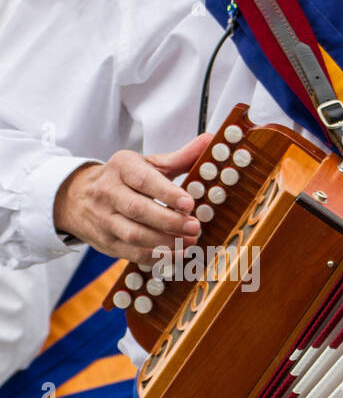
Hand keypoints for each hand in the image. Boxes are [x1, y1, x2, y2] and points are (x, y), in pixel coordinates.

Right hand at [52, 134, 212, 264]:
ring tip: (189, 241)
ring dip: (165, 242)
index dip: (167, 193)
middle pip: (138, 209)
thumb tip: (210, 141)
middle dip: (169, 221)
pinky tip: (176, 254)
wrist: (77, 197)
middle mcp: (107, 192)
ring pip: (133, 234)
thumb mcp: (147, 164)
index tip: (189, 203)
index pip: (143, 180)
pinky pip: (132, 253)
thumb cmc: (124, 180)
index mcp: (121, 168)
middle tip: (194, 227)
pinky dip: (156, 256)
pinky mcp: (106, 242)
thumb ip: (180, 157)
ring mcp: (104, 219)